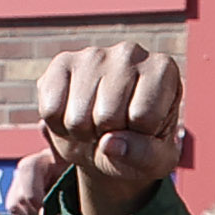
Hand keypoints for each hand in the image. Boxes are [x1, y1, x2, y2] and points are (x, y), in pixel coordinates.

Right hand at [30, 41, 182, 214]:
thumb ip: (144, 156)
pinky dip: (58, 125)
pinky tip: (73, 115)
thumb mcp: (156, 162)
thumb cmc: (139, 147)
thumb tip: (108, 143)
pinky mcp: (62, 63)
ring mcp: (93, 54)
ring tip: (95, 125)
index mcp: (163, 69)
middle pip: (108, 115)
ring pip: (78, 116)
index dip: (139, 136)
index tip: (142, 130)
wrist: (108, 141)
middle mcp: (130, 52)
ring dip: (83, 133)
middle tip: (113, 130)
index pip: (143, 116)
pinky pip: (51, 110)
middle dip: (107, 135)